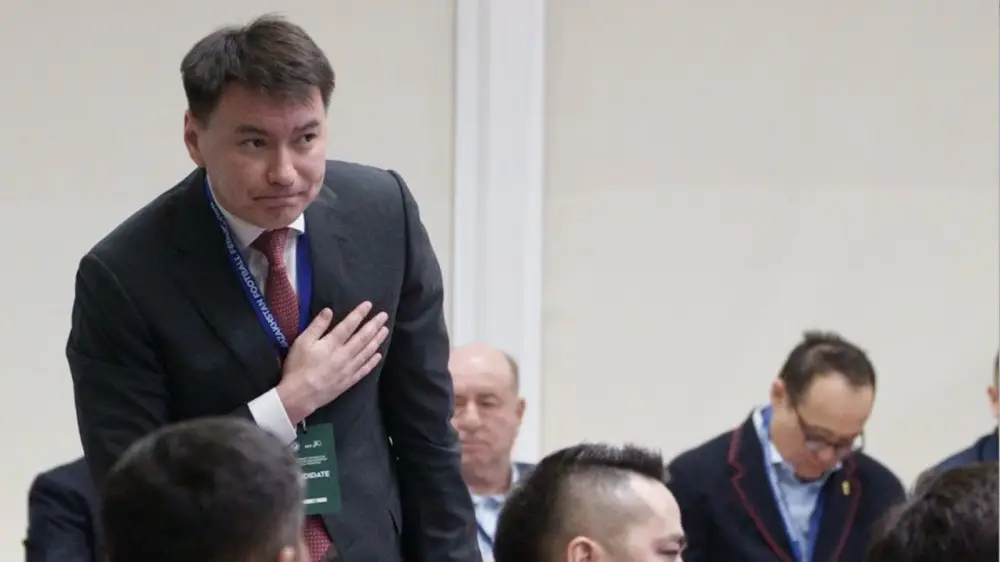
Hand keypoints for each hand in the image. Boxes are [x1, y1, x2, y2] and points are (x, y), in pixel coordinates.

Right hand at [277, 302, 388, 422]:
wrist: (300, 396)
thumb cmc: (298, 367)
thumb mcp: (302, 342)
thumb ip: (317, 326)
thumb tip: (329, 310)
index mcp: (332, 343)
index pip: (349, 325)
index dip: (359, 314)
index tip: (369, 305)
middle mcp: (344, 354)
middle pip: (363, 337)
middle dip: (374, 325)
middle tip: (384, 316)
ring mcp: (349, 369)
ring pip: (367, 352)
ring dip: (377, 340)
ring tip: (385, 330)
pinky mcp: (349, 381)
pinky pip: (364, 369)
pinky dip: (372, 361)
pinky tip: (379, 355)